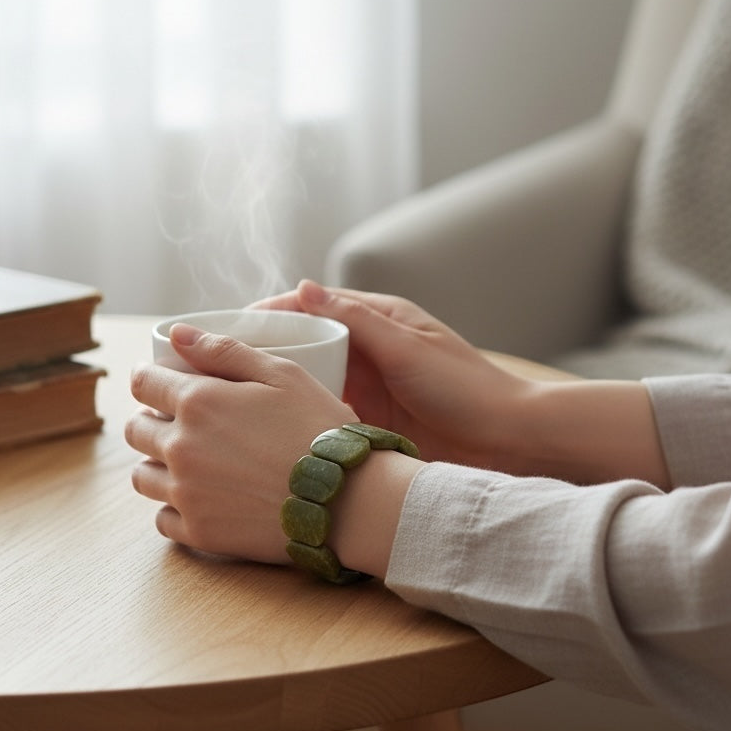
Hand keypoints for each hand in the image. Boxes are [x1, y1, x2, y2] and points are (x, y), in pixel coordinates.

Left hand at [126, 323, 356, 564]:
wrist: (347, 499)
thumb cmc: (320, 428)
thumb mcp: (281, 373)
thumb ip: (224, 350)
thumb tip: (176, 334)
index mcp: (197, 402)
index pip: (143, 383)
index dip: (149, 378)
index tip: (160, 381)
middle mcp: (181, 448)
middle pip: (136, 430)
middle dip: (150, 419)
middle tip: (178, 421)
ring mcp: (186, 494)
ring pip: (142, 476)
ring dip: (157, 463)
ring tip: (189, 461)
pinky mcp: (199, 532)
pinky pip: (162, 518)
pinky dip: (173, 506)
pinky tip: (200, 496)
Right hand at [255, 281, 531, 467]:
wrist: (508, 442)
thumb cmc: (467, 388)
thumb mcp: (407, 347)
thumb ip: (356, 319)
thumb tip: (304, 287)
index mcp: (380, 319)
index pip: (313, 305)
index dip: (272, 312)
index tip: (232, 325)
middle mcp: (369, 349)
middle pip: (306, 340)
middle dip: (268, 349)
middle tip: (223, 366)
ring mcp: (369, 386)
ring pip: (312, 377)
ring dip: (281, 383)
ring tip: (236, 397)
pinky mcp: (370, 420)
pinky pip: (326, 410)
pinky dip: (302, 412)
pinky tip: (273, 426)